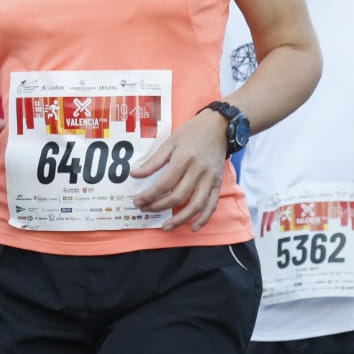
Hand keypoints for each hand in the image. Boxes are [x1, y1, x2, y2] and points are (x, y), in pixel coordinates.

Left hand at [132, 112, 228, 231]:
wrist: (219, 126)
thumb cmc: (192, 133)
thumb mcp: (170, 142)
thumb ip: (153, 161)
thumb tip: (135, 174)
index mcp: (184, 159)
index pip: (164, 184)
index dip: (149, 196)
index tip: (138, 201)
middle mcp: (198, 171)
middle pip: (178, 197)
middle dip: (158, 207)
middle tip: (145, 210)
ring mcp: (210, 179)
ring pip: (195, 205)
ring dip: (180, 219)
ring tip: (166, 226)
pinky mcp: (218, 183)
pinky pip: (212, 205)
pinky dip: (203, 218)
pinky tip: (193, 227)